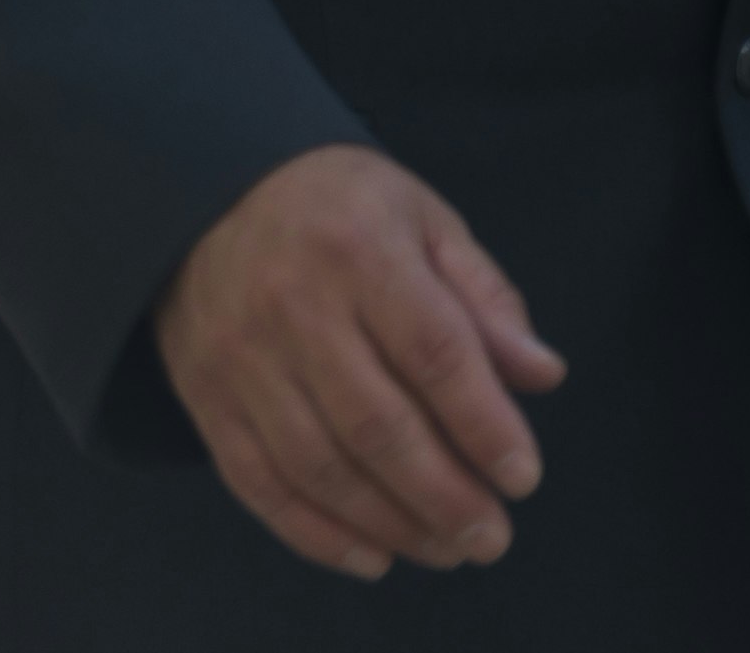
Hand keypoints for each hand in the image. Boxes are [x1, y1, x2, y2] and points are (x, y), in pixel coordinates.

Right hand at [156, 143, 565, 577]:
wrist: (208, 195)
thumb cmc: (343, 208)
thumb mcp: (427, 222)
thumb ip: (485, 300)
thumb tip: (543, 375)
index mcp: (362, 252)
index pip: (434, 352)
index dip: (483, 422)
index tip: (523, 477)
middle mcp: (295, 310)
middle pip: (376, 424)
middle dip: (442, 494)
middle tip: (491, 538)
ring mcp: (241, 360)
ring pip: (318, 466)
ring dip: (388, 523)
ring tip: (445, 550)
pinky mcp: (206, 399)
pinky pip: (258, 483)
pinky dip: (315, 533)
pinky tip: (371, 555)